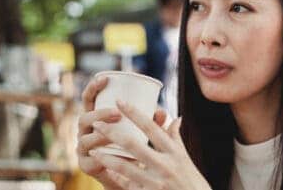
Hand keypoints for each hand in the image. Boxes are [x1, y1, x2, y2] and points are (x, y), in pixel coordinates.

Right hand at [77, 76, 167, 189]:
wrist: (132, 178)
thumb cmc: (136, 149)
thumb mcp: (147, 134)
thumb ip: (155, 124)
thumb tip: (163, 112)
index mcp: (97, 117)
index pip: (90, 99)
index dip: (93, 87)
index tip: (104, 78)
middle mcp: (87, 131)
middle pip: (84, 117)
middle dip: (99, 113)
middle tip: (117, 113)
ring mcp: (84, 149)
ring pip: (85, 139)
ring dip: (98, 135)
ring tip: (113, 134)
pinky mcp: (86, 165)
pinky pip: (88, 160)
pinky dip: (98, 157)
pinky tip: (105, 155)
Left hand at [89, 99, 211, 189]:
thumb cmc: (190, 180)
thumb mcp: (184, 158)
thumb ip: (175, 138)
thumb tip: (175, 118)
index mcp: (174, 151)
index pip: (152, 128)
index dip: (135, 113)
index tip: (120, 101)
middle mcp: (165, 165)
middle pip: (133, 144)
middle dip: (112, 132)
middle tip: (96, 123)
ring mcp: (155, 181)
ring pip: (124, 166)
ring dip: (106, 157)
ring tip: (92, 150)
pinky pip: (126, 185)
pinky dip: (114, 177)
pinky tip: (103, 171)